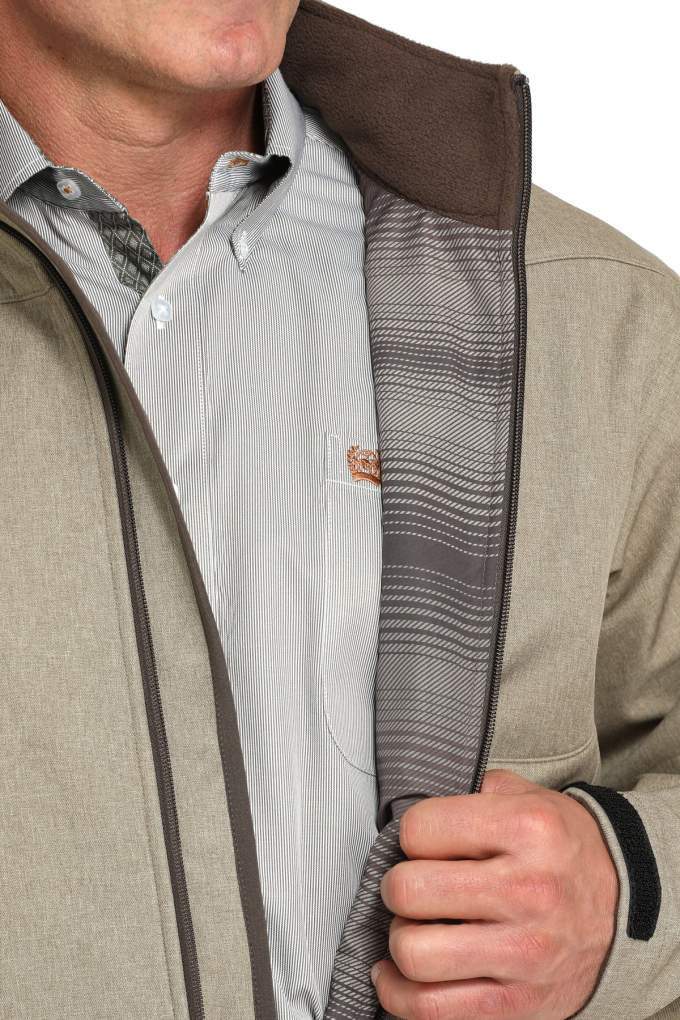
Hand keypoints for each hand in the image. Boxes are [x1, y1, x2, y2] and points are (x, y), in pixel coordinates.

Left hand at [371, 768, 618, 1019]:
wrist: (628, 907)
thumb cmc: (561, 847)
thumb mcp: (528, 797)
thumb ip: (473, 791)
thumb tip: (412, 810)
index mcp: (527, 828)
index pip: (419, 829)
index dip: (411, 834)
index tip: (423, 843)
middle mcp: (528, 891)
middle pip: (409, 891)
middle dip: (397, 887)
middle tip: (411, 886)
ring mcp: (525, 954)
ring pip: (414, 954)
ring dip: (400, 939)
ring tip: (414, 927)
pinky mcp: (520, 1005)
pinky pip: (432, 1009)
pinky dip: (399, 993)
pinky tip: (400, 973)